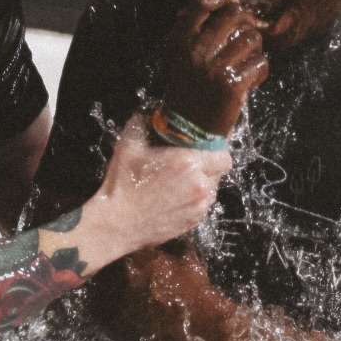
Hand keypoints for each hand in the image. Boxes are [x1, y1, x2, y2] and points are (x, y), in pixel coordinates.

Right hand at [88, 114, 230, 260]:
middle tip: (191, 162)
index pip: (224, 155)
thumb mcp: (128, 146)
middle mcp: (200, 186)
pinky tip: (175, 198)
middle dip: (209, 165)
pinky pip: (202, 207)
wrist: (116, 224)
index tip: (208, 145)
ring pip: (212, 190)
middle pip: (220, 172)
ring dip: (203, 183)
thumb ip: (140, 125)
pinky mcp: (192, 223)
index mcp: (189, 163)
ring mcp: (198, 207)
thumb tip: (145, 116)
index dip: (218, 148)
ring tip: (182, 181)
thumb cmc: (122, 184)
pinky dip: (195, 200)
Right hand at [163, 0, 267, 136]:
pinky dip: (260, 70)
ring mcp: (216, 67)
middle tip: (244, 35)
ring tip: (246, 61)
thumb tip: (229, 5)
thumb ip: (199, 32)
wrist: (188, 127)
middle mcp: (197, 51)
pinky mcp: (233, 83)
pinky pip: (260, 63)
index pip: (201, 4)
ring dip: (255, 48)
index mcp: (182, 41)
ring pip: (252, 38)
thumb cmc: (190, 87)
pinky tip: (251, 78)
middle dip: (246, 22)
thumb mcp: (184, 56)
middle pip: (234, 15)